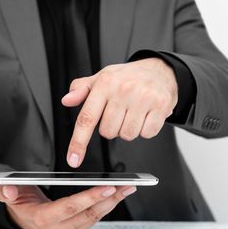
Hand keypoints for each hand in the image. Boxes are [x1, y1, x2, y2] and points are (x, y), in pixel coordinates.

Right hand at [0, 185, 136, 228]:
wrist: (22, 217)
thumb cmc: (19, 202)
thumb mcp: (7, 193)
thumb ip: (6, 191)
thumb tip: (9, 190)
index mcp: (42, 219)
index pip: (70, 207)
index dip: (90, 198)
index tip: (107, 187)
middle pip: (88, 213)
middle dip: (109, 198)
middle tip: (126, 185)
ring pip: (95, 217)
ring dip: (112, 202)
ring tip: (127, 187)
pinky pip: (94, 218)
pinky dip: (107, 205)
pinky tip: (117, 194)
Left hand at [62, 58, 177, 167]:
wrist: (160, 69)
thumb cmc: (128, 77)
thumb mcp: (101, 78)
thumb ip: (81, 90)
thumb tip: (67, 100)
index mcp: (105, 83)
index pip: (87, 118)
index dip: (78, 142)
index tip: (73, 159)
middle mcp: (123, 89)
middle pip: (108, 132)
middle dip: (112, 127)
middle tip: (119, 112)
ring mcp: (143, 97)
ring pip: (127, 135)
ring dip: (129, 129)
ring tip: (133, 112)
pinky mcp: (160, 105)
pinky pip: (147, 133)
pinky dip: (145, 129)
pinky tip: (146, 115)